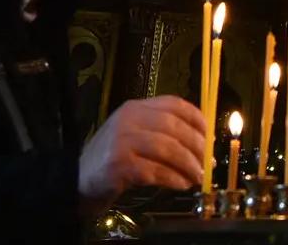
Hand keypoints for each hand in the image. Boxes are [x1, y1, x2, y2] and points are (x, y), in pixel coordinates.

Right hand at [78, 95, 206, 214]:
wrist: (78, 178)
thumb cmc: (113, 158)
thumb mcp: (135, 135)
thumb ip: (162, 133)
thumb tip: (202, 143)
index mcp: (135, 108)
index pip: (173, 104)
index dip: (196, 118)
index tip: (209, 134)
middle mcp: (127, 119)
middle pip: (172, 126)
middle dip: (196, 145)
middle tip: (208, 161)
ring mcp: (121, 141)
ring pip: (166, 148)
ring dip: (187, 164)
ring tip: (198, 176)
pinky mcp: (118, 165)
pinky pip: (154, 171)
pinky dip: (172, 178)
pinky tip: (181, 184)